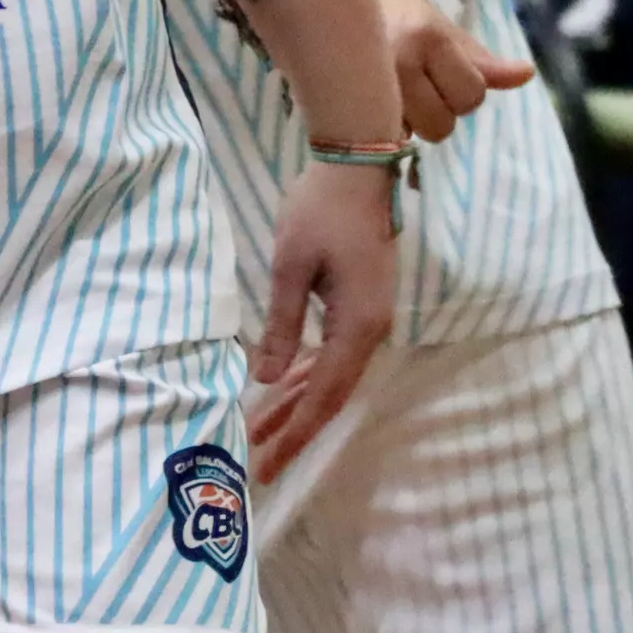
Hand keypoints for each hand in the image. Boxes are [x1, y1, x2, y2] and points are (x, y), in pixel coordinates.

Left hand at [247, 156, 400, 480]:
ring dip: (298, 405)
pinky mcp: (360, 308)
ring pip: (331, 377)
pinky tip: (284, 391)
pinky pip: (333, 356)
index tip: (269, 465)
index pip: (324, 395)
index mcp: (358, 327)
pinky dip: (308, 377)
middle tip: (261, 464)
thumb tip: (267, 380)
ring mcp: (369, 321)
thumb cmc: (319, 210)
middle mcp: (371, 332)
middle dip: (295, 429)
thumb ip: (282, 325)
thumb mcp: (291, 266)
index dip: (296, 432)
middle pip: (331, 395)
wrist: (357, 167)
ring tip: (261, 434)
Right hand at [378, 0, 534, 141]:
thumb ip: (474, 53)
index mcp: (427, 35)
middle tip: (412, 82)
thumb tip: (525, 75)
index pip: (472, 94)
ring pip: (409, 137)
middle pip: (442, 125)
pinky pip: (377, 136)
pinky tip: (367, 98)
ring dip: (405, 121)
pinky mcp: (339, 99)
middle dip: (435, 110)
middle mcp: (398, 62)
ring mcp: (366, 83)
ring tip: (388, 90)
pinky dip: (378, 124)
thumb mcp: (430, 18)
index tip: (440, 71)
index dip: (462, 90)